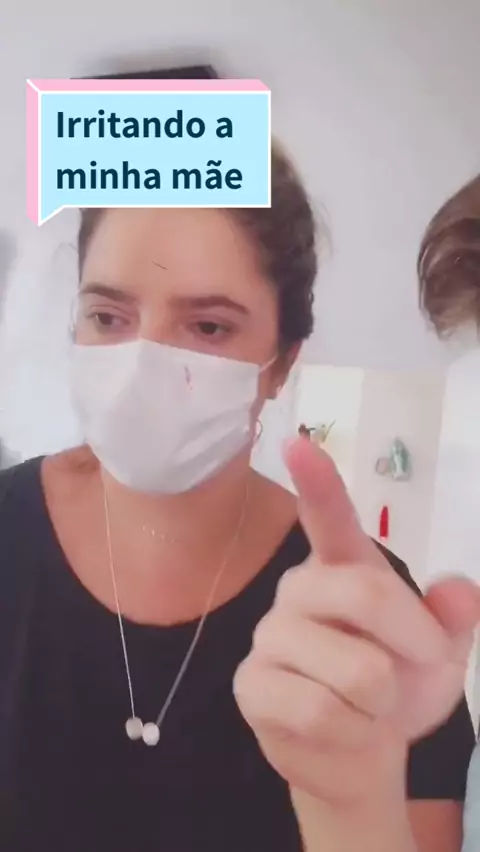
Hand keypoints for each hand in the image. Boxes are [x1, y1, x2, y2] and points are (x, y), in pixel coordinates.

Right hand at [234, 437, 479, 804]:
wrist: (362, 755)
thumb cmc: (398, 685)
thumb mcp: (440, 652)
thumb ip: (452, 618)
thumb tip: (461, 591)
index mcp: (341, 569)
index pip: (328, 517)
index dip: (316, 480)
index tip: (297, 442)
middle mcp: (299, 591)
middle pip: (364, 591)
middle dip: (415, 638)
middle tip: (425, 662)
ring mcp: (269, 637)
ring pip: (352, 667)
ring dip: (383, 700)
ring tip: (369, 706)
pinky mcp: (252, 686)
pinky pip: (318, 709)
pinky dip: (354, 731)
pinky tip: (342, 729)